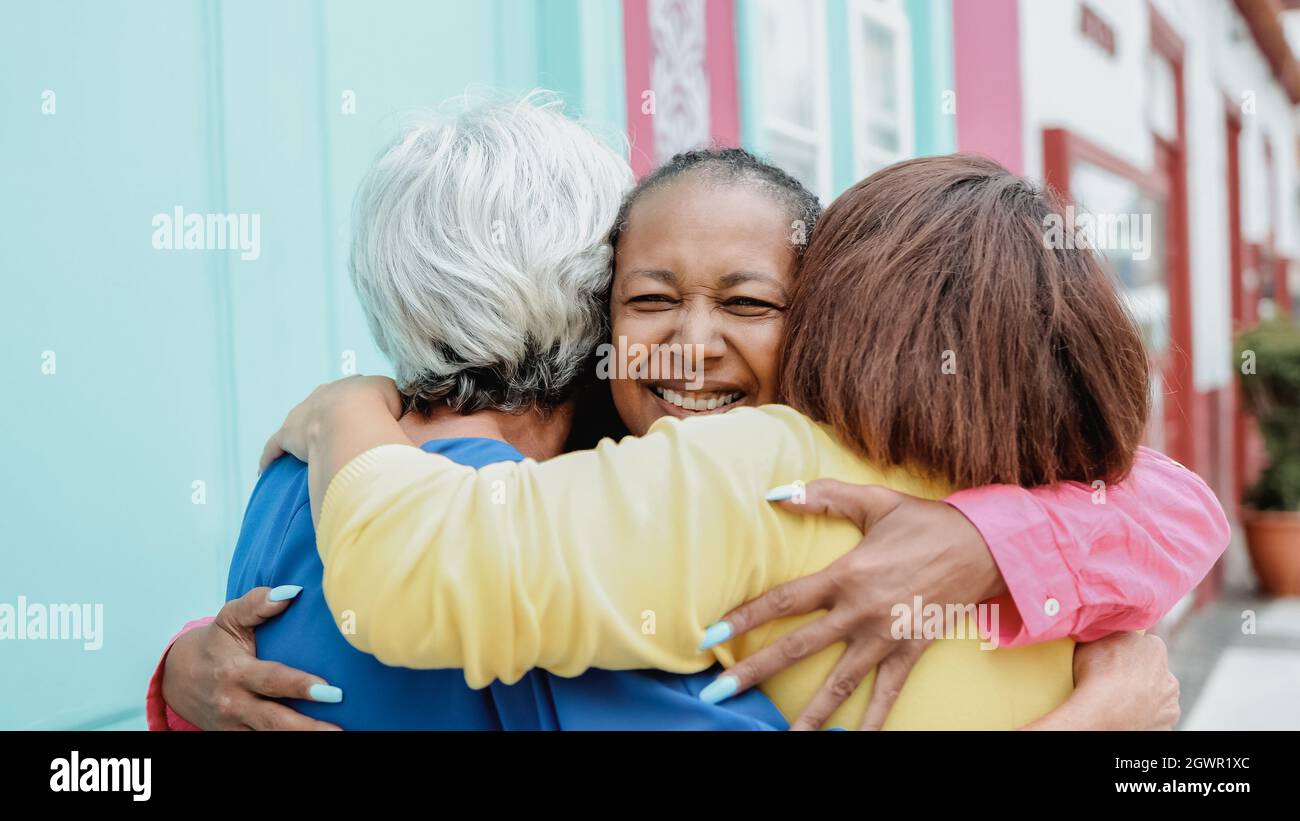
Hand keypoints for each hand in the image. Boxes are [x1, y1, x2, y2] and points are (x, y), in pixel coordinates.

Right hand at [162, 587, 340, 730]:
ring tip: (337, 737)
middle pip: (274, 721)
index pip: (271, 680)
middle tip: (340, 729)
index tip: (331, 691)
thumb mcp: (230, 618)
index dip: (300, 687)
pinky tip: (315, 740)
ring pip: (269, 737)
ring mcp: (234, 725)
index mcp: (235, 672)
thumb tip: (290, 592)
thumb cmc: (215, 643)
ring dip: (303, 739)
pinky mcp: (235, 737)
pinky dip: (286, 742)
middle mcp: (234, 703)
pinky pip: (261, 743)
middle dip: (307, 728)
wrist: (178, 678)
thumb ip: (257, 604)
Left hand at [259, 375, 402, 472]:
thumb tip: (412, 419)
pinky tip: (267, 469)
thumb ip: (403, 408)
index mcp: (351, 386)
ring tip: (309, 452)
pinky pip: (274, 447)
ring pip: (300, 424)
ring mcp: (302, 413)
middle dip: (329, 417)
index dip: (361, 405)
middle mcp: (324, 394)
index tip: (366, 416)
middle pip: (324, 404)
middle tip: (338, 434)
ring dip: (303, 436)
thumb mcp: (401, 401)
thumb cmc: (380, 410)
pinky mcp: (287, 435)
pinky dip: (271, 457)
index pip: (354, 392)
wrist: (353, 416)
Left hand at [703, 479, 1005, 729]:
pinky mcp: (911, 652)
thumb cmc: (926, 522)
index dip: (745, 617)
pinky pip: (888, 693)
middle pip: (797, 648)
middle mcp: (860, 612)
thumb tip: (775, 493)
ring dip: (809, 714)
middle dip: (754, 672)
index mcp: (846, 575)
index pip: (783, 601)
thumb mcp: (875, 501)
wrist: (986, 548)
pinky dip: (873, 720)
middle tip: (717, 694)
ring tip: (783, 739)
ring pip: (839, 682)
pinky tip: (854, 741)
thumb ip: (824, 495)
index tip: (710, 635)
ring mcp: (886, 637)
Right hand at [1068, 632, 1179, 729]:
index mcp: (1155, 649)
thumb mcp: (1094, 640)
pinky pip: (1155, 720)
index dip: (1127, 651)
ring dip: (1144, 698)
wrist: (1101, 714)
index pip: (1144, 644)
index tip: (1113, 658)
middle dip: (1139, 675)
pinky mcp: (1166, 728)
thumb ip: (1108, 633)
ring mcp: (1170, 705)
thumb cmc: (1096, 675)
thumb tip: (1106, 627)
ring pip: (1157, 698)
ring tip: (1118, 701)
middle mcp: (1170, 677)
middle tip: (1114, 681)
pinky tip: (1126, 716)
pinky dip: (1143, 718)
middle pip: (1154, 672)